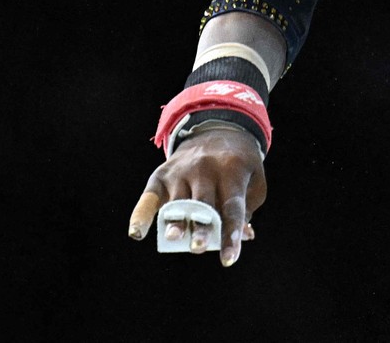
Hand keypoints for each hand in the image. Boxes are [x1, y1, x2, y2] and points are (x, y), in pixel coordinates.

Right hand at [128, 128, 266, 266]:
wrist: (216, 130)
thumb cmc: (239, 166)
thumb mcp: (253, 181)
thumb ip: (247, 210)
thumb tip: (242, 236)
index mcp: (232, 170)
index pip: (232, 207)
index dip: (231, 234)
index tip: (229, 259)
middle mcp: (204, 169)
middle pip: (202, 204)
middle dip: (200, 226)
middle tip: (198, 246)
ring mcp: (180, 171)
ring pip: (178, 202)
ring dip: (176, 221)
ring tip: (174, 238)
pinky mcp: (161, 175)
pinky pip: (149, 198)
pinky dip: (141, 215)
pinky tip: (137, 233)